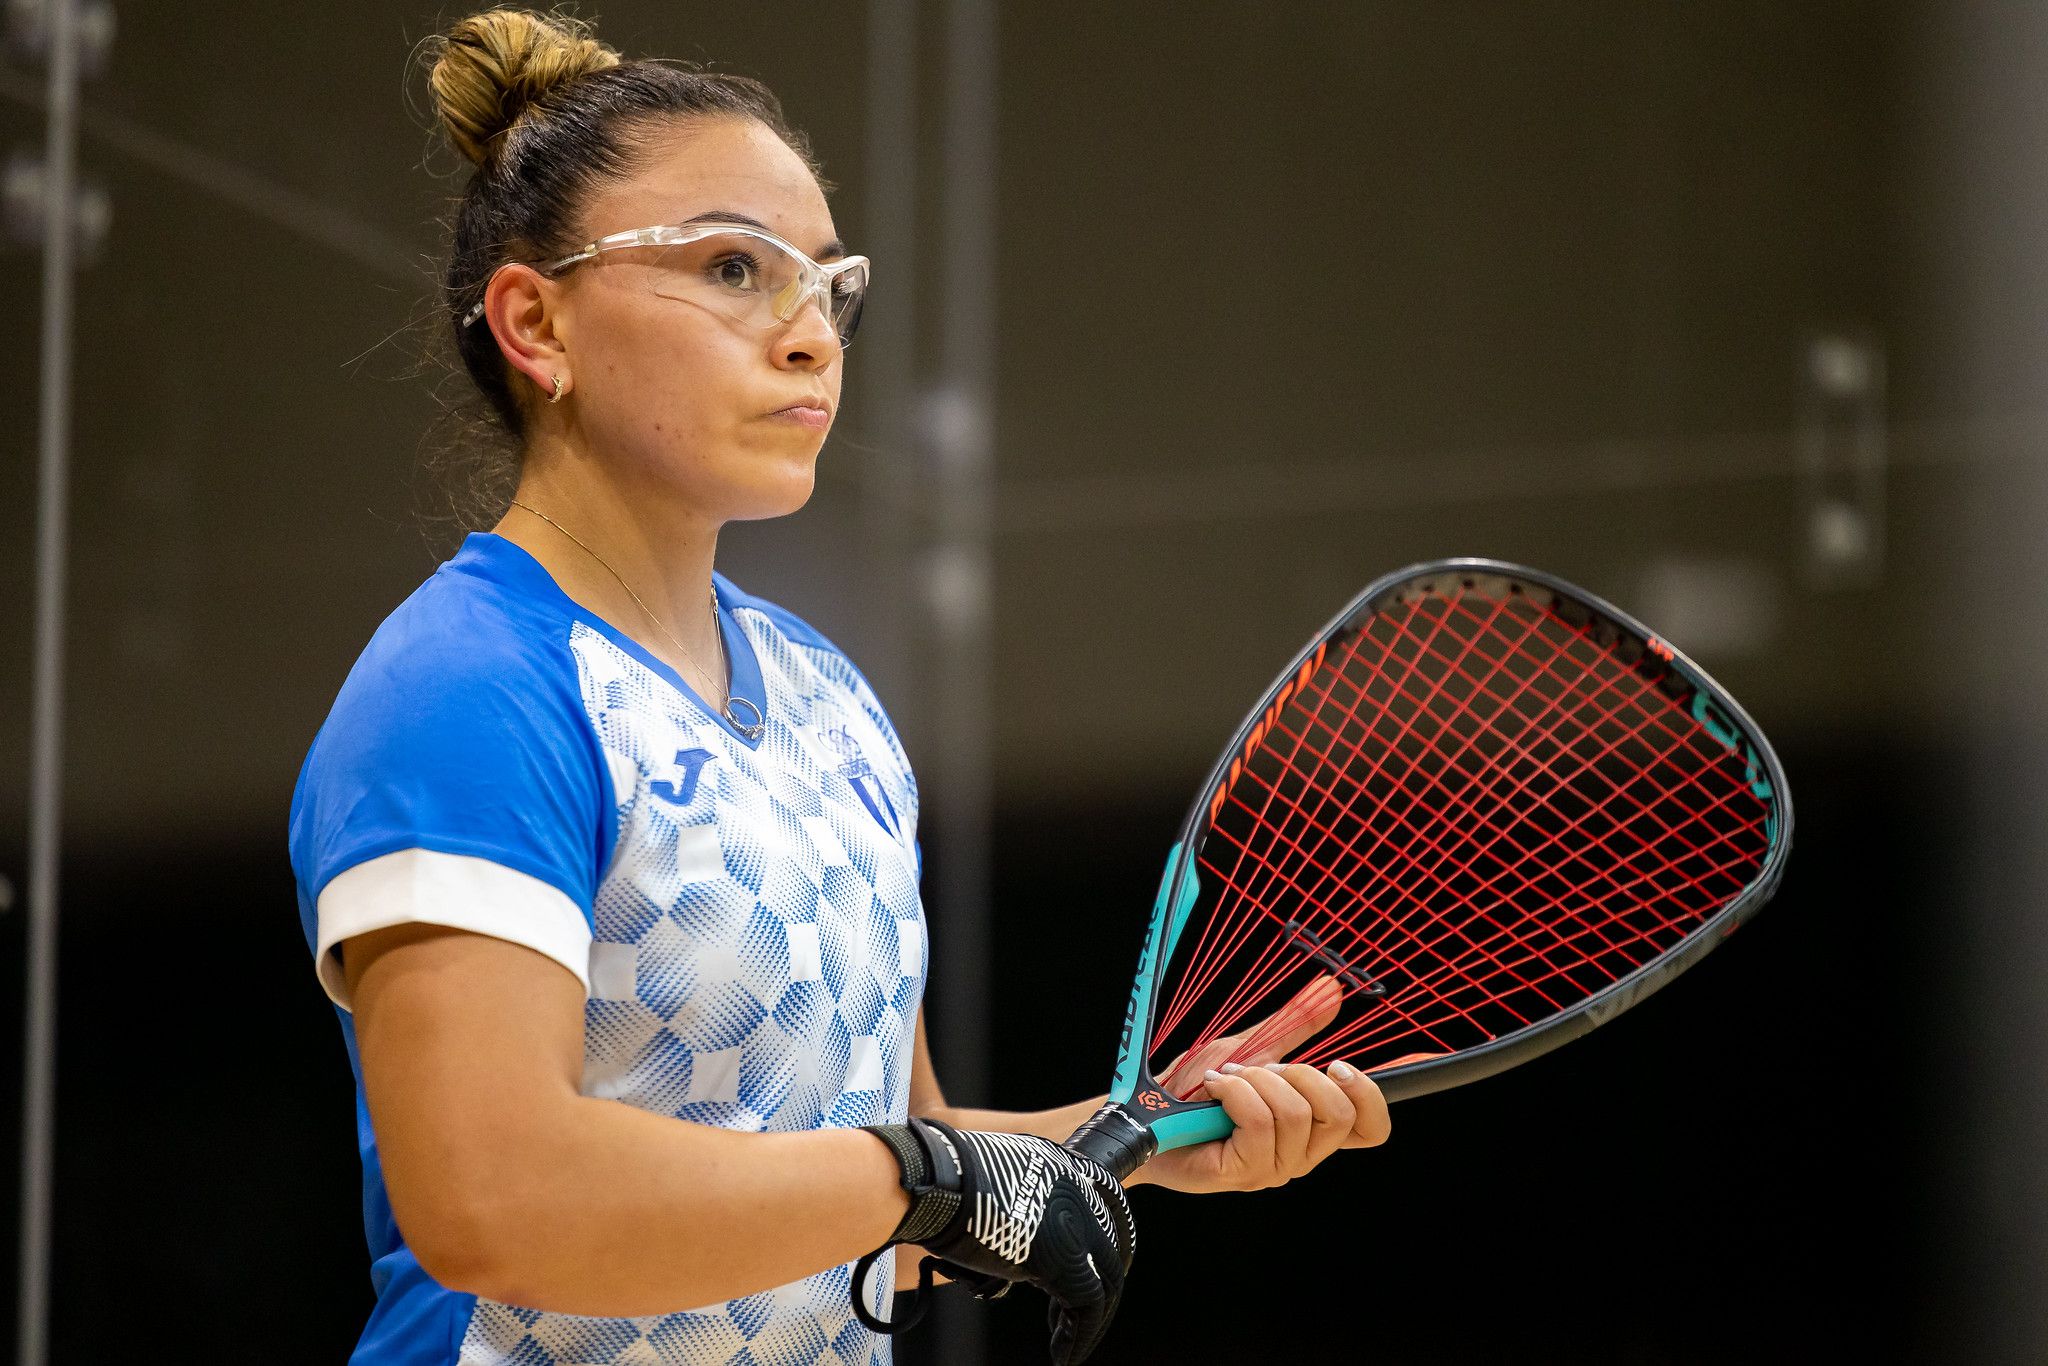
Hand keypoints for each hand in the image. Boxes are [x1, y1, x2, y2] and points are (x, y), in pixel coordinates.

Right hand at [866, 1118, 1136, 1364]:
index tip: (1102, 1257)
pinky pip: (1086, 1309)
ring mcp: (1074, 1225)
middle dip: (1105, 1280)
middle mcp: (1077, 1190)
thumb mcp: (997, 1171)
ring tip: (1067, 1341)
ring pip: (1106, 1282)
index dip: (1113, 1231)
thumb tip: (1015, 1220)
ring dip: (1090, 1319)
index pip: (1108, 1196)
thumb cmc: (945, 1174)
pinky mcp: (1063, 1260)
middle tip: (1087, 1307)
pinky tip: (1063, 1356)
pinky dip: (1078, 1339)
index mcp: (1063, 1164)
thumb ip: (1019, 1191)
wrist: (936, 1181)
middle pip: (1112, 1244)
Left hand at [1139, 976, 1391, 1194]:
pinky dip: (1235, 1092)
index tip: (1341, 1063)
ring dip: (1256, 1081)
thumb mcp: (1252, 1048)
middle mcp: (1301, 1155)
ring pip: (1296, 1113)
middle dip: (1302, 1075)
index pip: (1370, 1129)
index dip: (1372, 1096)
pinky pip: (1258, 1121)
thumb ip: (1294, 1027)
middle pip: (1340, 1114)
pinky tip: (1215, 1089)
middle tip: (1262, 1068)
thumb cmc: (1195, 1089)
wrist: (1143, 1114)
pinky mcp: (1243, 1172)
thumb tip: (1331, 992)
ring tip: (1227, 1080)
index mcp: (1311, 1129)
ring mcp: (1273, 1168)